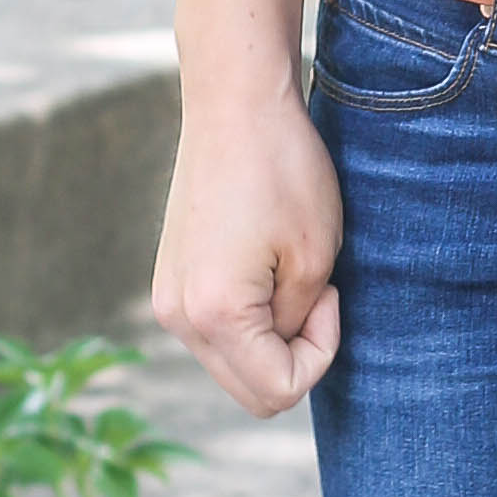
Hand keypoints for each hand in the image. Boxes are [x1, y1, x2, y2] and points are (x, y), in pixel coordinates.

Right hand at [151, 85, 344, 412]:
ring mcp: (168, 300)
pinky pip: (217, 332)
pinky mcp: (170, 282)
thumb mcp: (315, 258)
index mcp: (214, 315)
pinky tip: (265, 268)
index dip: (320, 354)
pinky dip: (250, 319)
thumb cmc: (284, 172)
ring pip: (234, 363)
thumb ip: (299, 326)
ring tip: (290, 274)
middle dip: (295, 356)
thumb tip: (282, 351)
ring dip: (273, 337)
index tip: (328, 295)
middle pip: (251, 391)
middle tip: (316, 293)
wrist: (232, 105)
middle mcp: (178, 317)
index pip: (279, 391)